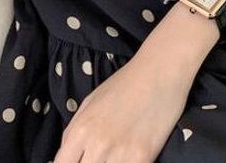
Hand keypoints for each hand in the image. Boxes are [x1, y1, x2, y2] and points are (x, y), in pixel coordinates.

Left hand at [53, 47, 194, 162]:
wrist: (159, 70)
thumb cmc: (124, 83)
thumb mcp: (90, 102)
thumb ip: (74, 131)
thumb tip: (66, 156)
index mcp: (80, 130)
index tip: (79, 162)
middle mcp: (96, 145)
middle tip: (100, 158)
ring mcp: (120, 153)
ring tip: (115, 156)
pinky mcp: (143, 157)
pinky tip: (131, 158)